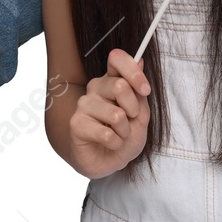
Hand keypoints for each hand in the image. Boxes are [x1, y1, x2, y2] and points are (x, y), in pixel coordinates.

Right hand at [68, 48, 151, 178]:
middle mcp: (95, 88)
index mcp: (111, 81)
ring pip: (116, 115)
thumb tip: (140, 60)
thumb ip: (139, 93)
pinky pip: (107, 134)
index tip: (145, 90)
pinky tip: (110, 144)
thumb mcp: (141, 116)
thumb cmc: (124, 137)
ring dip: (125, 132)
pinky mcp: (76, 124)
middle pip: (119, 85)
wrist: (109, 162)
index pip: (116, 59)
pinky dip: (116, 144)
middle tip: (130, 121)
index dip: (133, 71)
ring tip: (118, 135)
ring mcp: (83, 105)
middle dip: (133, 109)